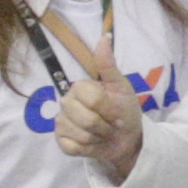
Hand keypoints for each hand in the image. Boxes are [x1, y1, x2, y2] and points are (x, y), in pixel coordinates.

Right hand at [47, 15, 149, 180]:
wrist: (126, 138)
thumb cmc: (124, 110)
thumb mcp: (121, 87)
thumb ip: (109, 65)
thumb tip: (104, 38)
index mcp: (79, 88)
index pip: (93, 100)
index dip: (110, 110)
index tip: (118, 113)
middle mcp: (66, 103)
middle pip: (87, 119)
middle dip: (106, 126)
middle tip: (112, 125)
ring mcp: (61, 122)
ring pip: (81, 135)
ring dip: (100, 138)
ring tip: (104, 134)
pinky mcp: (61, 141)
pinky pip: (72, 147)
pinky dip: (88, 149)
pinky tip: (93, 144)